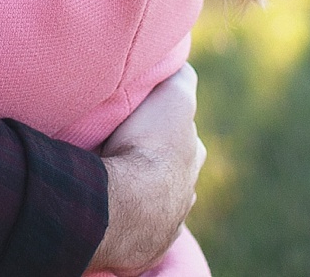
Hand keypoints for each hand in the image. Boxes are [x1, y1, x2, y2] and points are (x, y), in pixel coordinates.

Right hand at [92, 63, 203, 273]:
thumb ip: (182, 77)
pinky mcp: (147, 247)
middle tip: (130, 156)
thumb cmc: (147, 146)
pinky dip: (132, 224)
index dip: (169, 129)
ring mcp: (169, 222)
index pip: (187, 138)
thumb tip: (183, 62)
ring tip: (120, 187)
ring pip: (160, 205)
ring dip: (144, 196)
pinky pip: (141, 234)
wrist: (127, 203)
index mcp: (193, 156)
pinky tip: (116, 216)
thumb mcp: (172, 97)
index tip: (149, 126)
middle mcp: (187, 192)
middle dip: (159, 166)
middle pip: (175, 174)